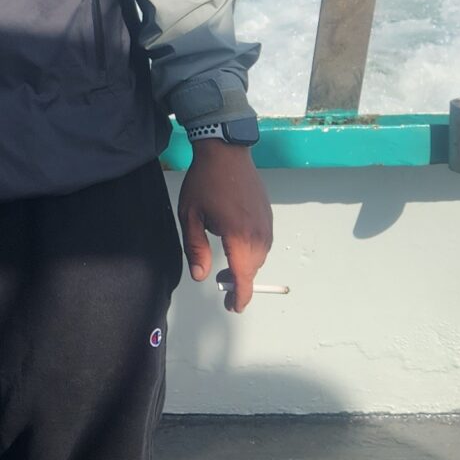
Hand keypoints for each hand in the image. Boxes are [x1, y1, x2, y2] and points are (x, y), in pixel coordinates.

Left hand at [178, 138, 273, 311]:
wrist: (227, 153)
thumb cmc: (205, 183)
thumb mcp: (191, 216)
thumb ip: (196, 249)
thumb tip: (201, 276)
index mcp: (238, 236)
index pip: (244, 276)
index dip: (240, 296)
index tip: (233, 306)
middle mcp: (258, 234)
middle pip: (253, 269)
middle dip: (241, 282)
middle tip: (223, 287)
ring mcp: (266, 225)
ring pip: (260, 257)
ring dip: (247, 267)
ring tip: (229, 269)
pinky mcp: (268, 216)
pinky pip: (264, 243)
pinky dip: (253, 252)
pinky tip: (238, 246)